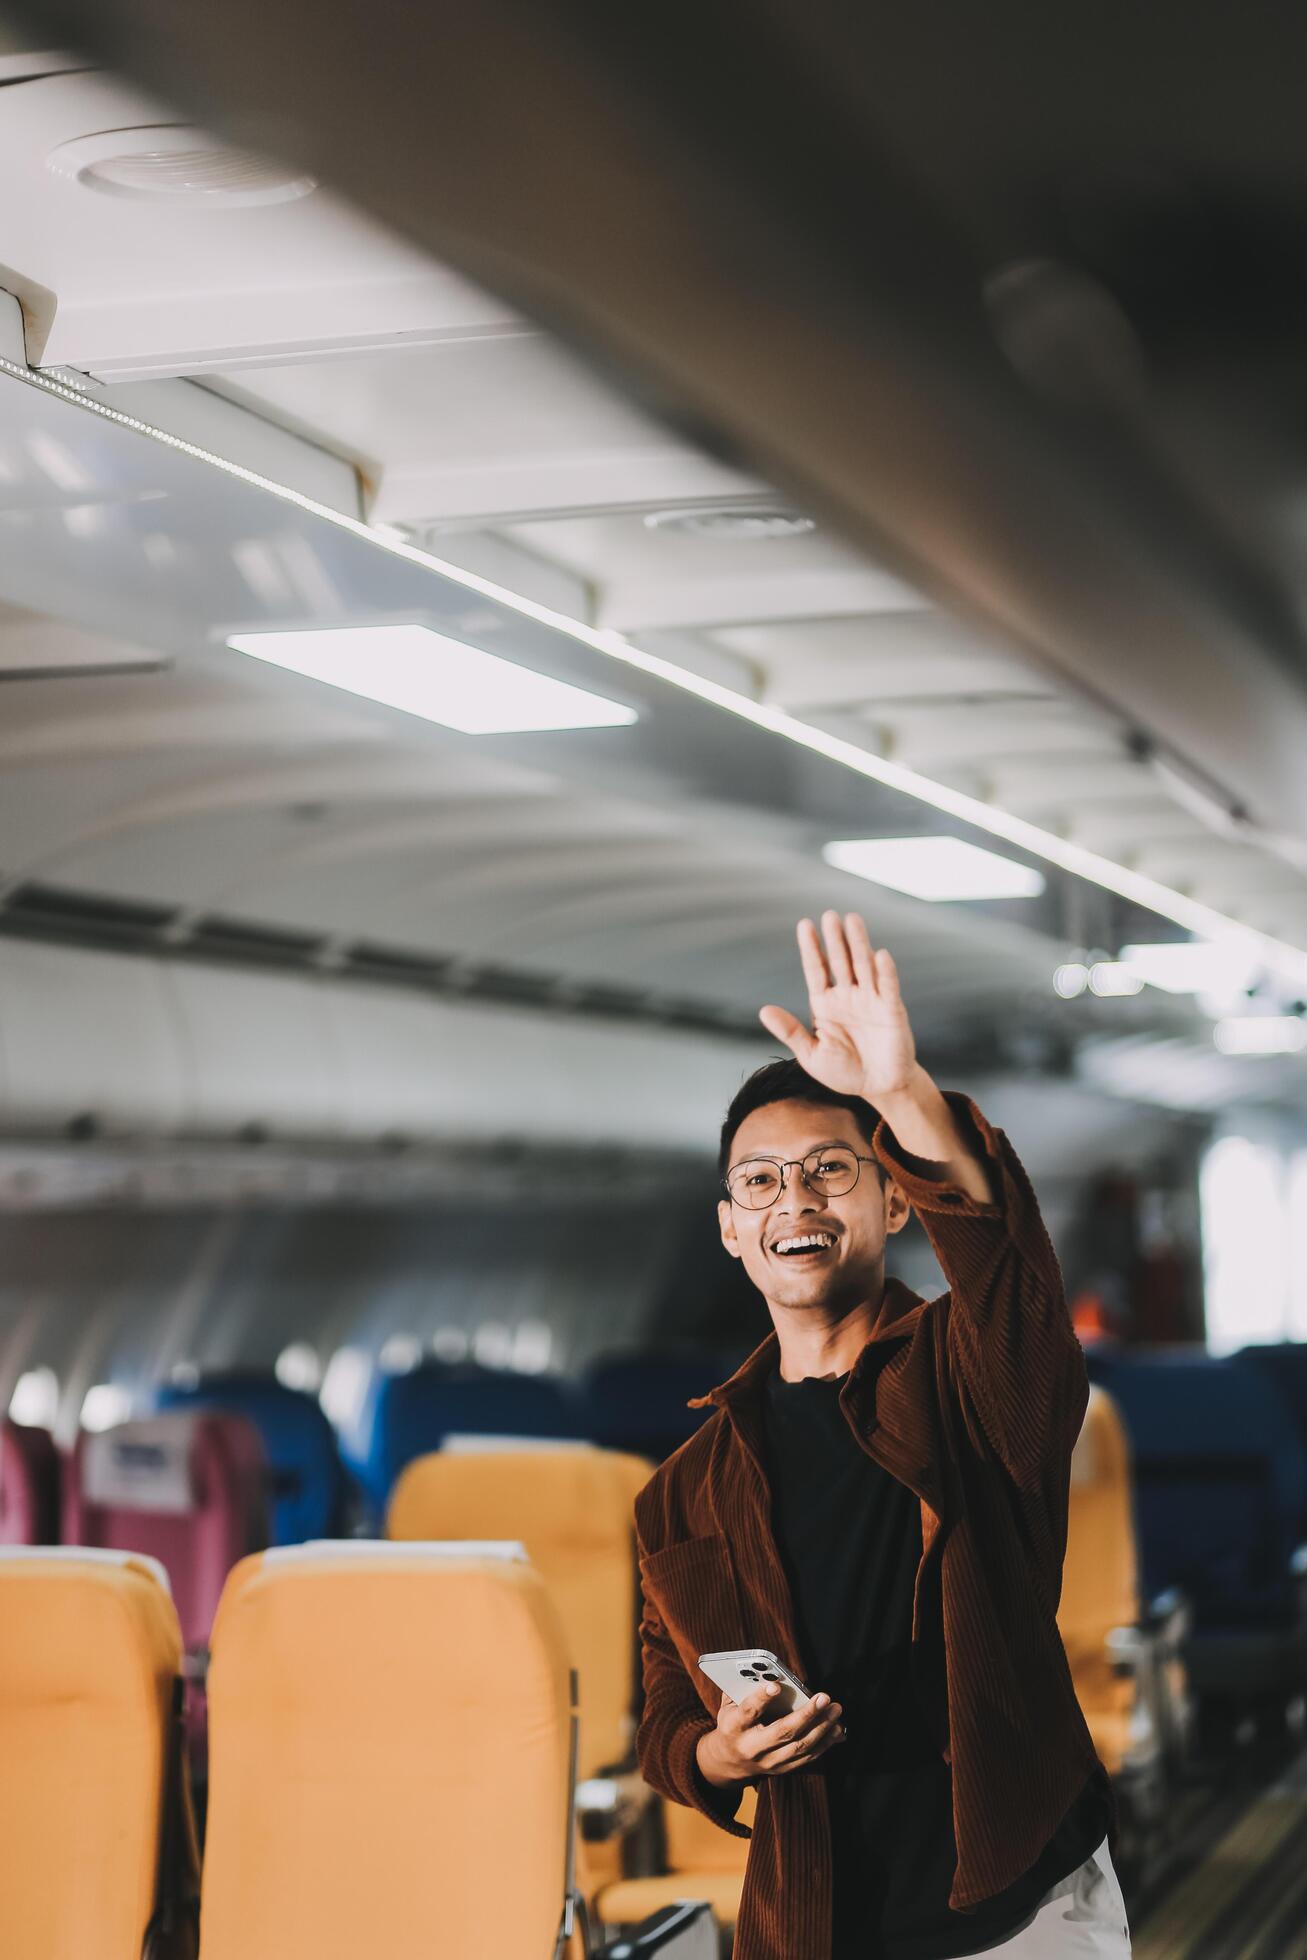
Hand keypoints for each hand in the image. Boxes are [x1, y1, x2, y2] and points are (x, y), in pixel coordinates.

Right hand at [696, 1681, 845, 1787]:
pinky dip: (825, 1743)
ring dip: (822, 1727)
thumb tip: (770, 1671)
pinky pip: (808, 1757)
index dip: (762, 1698)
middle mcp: (752, 1747)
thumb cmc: (733, 1722)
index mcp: (734, 1727)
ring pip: (800, 1746)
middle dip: (806, 1714)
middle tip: (824, 1697)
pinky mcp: (783, 1769)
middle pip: (782, 1731)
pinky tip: (837, 1729)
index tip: (777, 1685)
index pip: (748, 1712)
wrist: (729, 1761)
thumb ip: (743, 1687)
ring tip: (835, 1709)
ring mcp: (769, 1761)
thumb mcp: (729, 1705)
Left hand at [759, 912, 917, 1103]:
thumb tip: (764, 1011)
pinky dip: (885, 971)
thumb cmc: (843, 1071)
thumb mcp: (811, 1055)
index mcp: (824, 1004)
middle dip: (834, 939)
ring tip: (852, 920)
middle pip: (839, 961)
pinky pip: (887, 987)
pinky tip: (880, 954)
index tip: (804, 924)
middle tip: (829, 915)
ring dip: (858, 944)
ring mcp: (870, 1000)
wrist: (879, 1087)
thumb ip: (790, 1032)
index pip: (816, 969)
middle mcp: (847, 996)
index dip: (811, 948)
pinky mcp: (891, 1010)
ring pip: (863, 966)